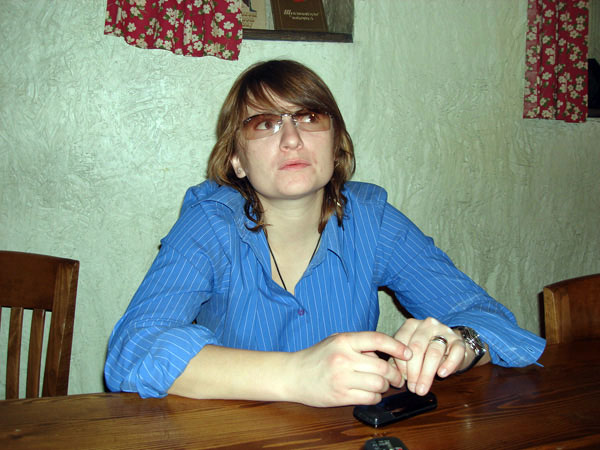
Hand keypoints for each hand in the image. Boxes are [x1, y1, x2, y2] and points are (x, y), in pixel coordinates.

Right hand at [288, 331, 411, 406]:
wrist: (293, 374)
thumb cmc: (317, 357)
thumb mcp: (336, 341)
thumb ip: (359, 344)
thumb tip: (386, 350)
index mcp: (344, 341)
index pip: (377, 340)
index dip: (397, 346)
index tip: (407, 353)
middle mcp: (343, 358)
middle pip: (382, 367)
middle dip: (394, 374)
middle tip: (396, 378)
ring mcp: (342, 378)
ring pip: (379, 384)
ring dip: (385, 387)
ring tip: (381, 385)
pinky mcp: (340, 395)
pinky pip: (370, 398)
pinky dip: (375, 398)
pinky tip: (370, 394)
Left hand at [391, 318, 465, 395]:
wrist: (451, 348)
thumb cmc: (426, 352)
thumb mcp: (411, 353)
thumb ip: (400, 361)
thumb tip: (396, 378)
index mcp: (411, 325)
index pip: (401, 340)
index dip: (401, 361)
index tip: (402, 378)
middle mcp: (427, 324)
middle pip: (417, 347)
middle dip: (413, 371)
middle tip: (412, 388)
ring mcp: (444, 331)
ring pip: (434, 352)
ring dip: (427, 373)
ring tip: (422, 388)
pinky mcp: (459, 340)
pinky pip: (455, 352)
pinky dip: (448, 364)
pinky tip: (442, 374)